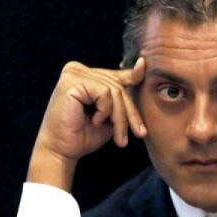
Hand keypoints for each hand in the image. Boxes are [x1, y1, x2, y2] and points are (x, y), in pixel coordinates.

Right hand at [27, 58, 146, 190]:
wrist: (61, 152)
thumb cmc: (84, 135)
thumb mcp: (111, 113)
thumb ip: (123, 92)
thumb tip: (141, 65)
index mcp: (85, 74)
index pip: (118, 77)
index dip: (136, 86)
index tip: (155, 88)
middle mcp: (78, 69)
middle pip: (118, 85)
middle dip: (130, 113)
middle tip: (139, 133)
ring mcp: (73, 73)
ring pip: (114, 91)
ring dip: (120, 118)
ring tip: (119, 137)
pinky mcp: (72, 81)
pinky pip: (104, 93)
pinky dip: (105, 112)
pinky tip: (94, 122)